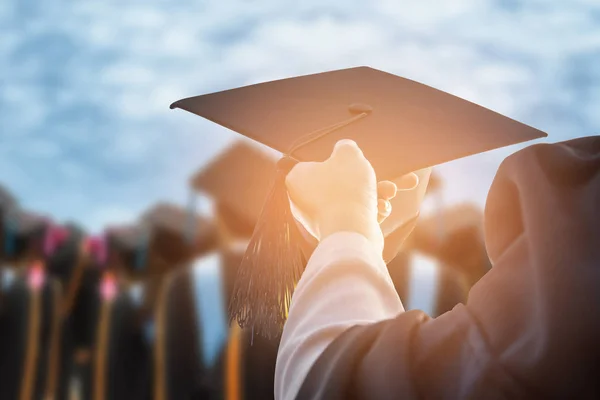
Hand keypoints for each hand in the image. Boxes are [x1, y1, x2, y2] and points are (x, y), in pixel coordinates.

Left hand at [286, 139, 417, 253]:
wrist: (351, 232)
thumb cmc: (346, 189)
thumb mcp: (348, 155)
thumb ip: (346, 147)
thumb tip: (344, 147)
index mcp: (297, 179)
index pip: (315, 164)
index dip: (337, 162)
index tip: (352, 162)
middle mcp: (302, 201)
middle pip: (338, 183)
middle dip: (364, 180)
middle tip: (378, 177)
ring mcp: (318, 220)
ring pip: (349, 200)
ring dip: (373, 195)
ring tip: (390, 192)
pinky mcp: (333, 235)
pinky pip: (352, 218)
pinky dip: (369, 213)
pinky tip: (382, 210)